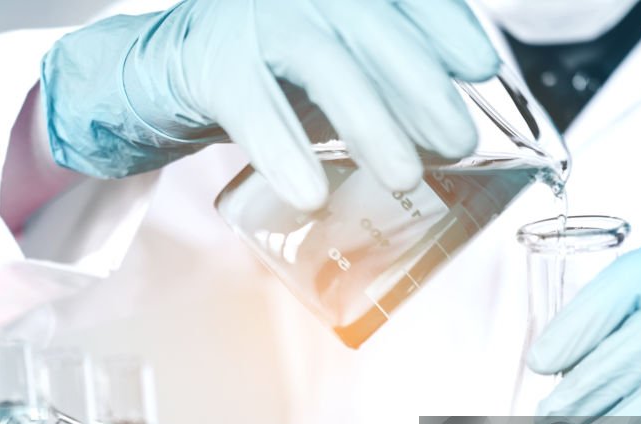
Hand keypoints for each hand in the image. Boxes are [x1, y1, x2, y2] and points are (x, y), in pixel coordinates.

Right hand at [42, 0, 498, 210]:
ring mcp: (248, 17)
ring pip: (321, 61)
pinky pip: (253, 107)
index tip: (481, 67)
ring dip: (370, 121)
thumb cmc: (261, 70)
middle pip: (370, 24)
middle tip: (456, 140)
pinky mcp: (208, 62)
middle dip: (420, 84)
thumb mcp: (328, 65)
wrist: (160, 72)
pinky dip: (285, 150)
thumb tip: (447, 129)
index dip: (445, 23)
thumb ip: (378, 81)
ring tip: (404, 176)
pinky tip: (310, 190)